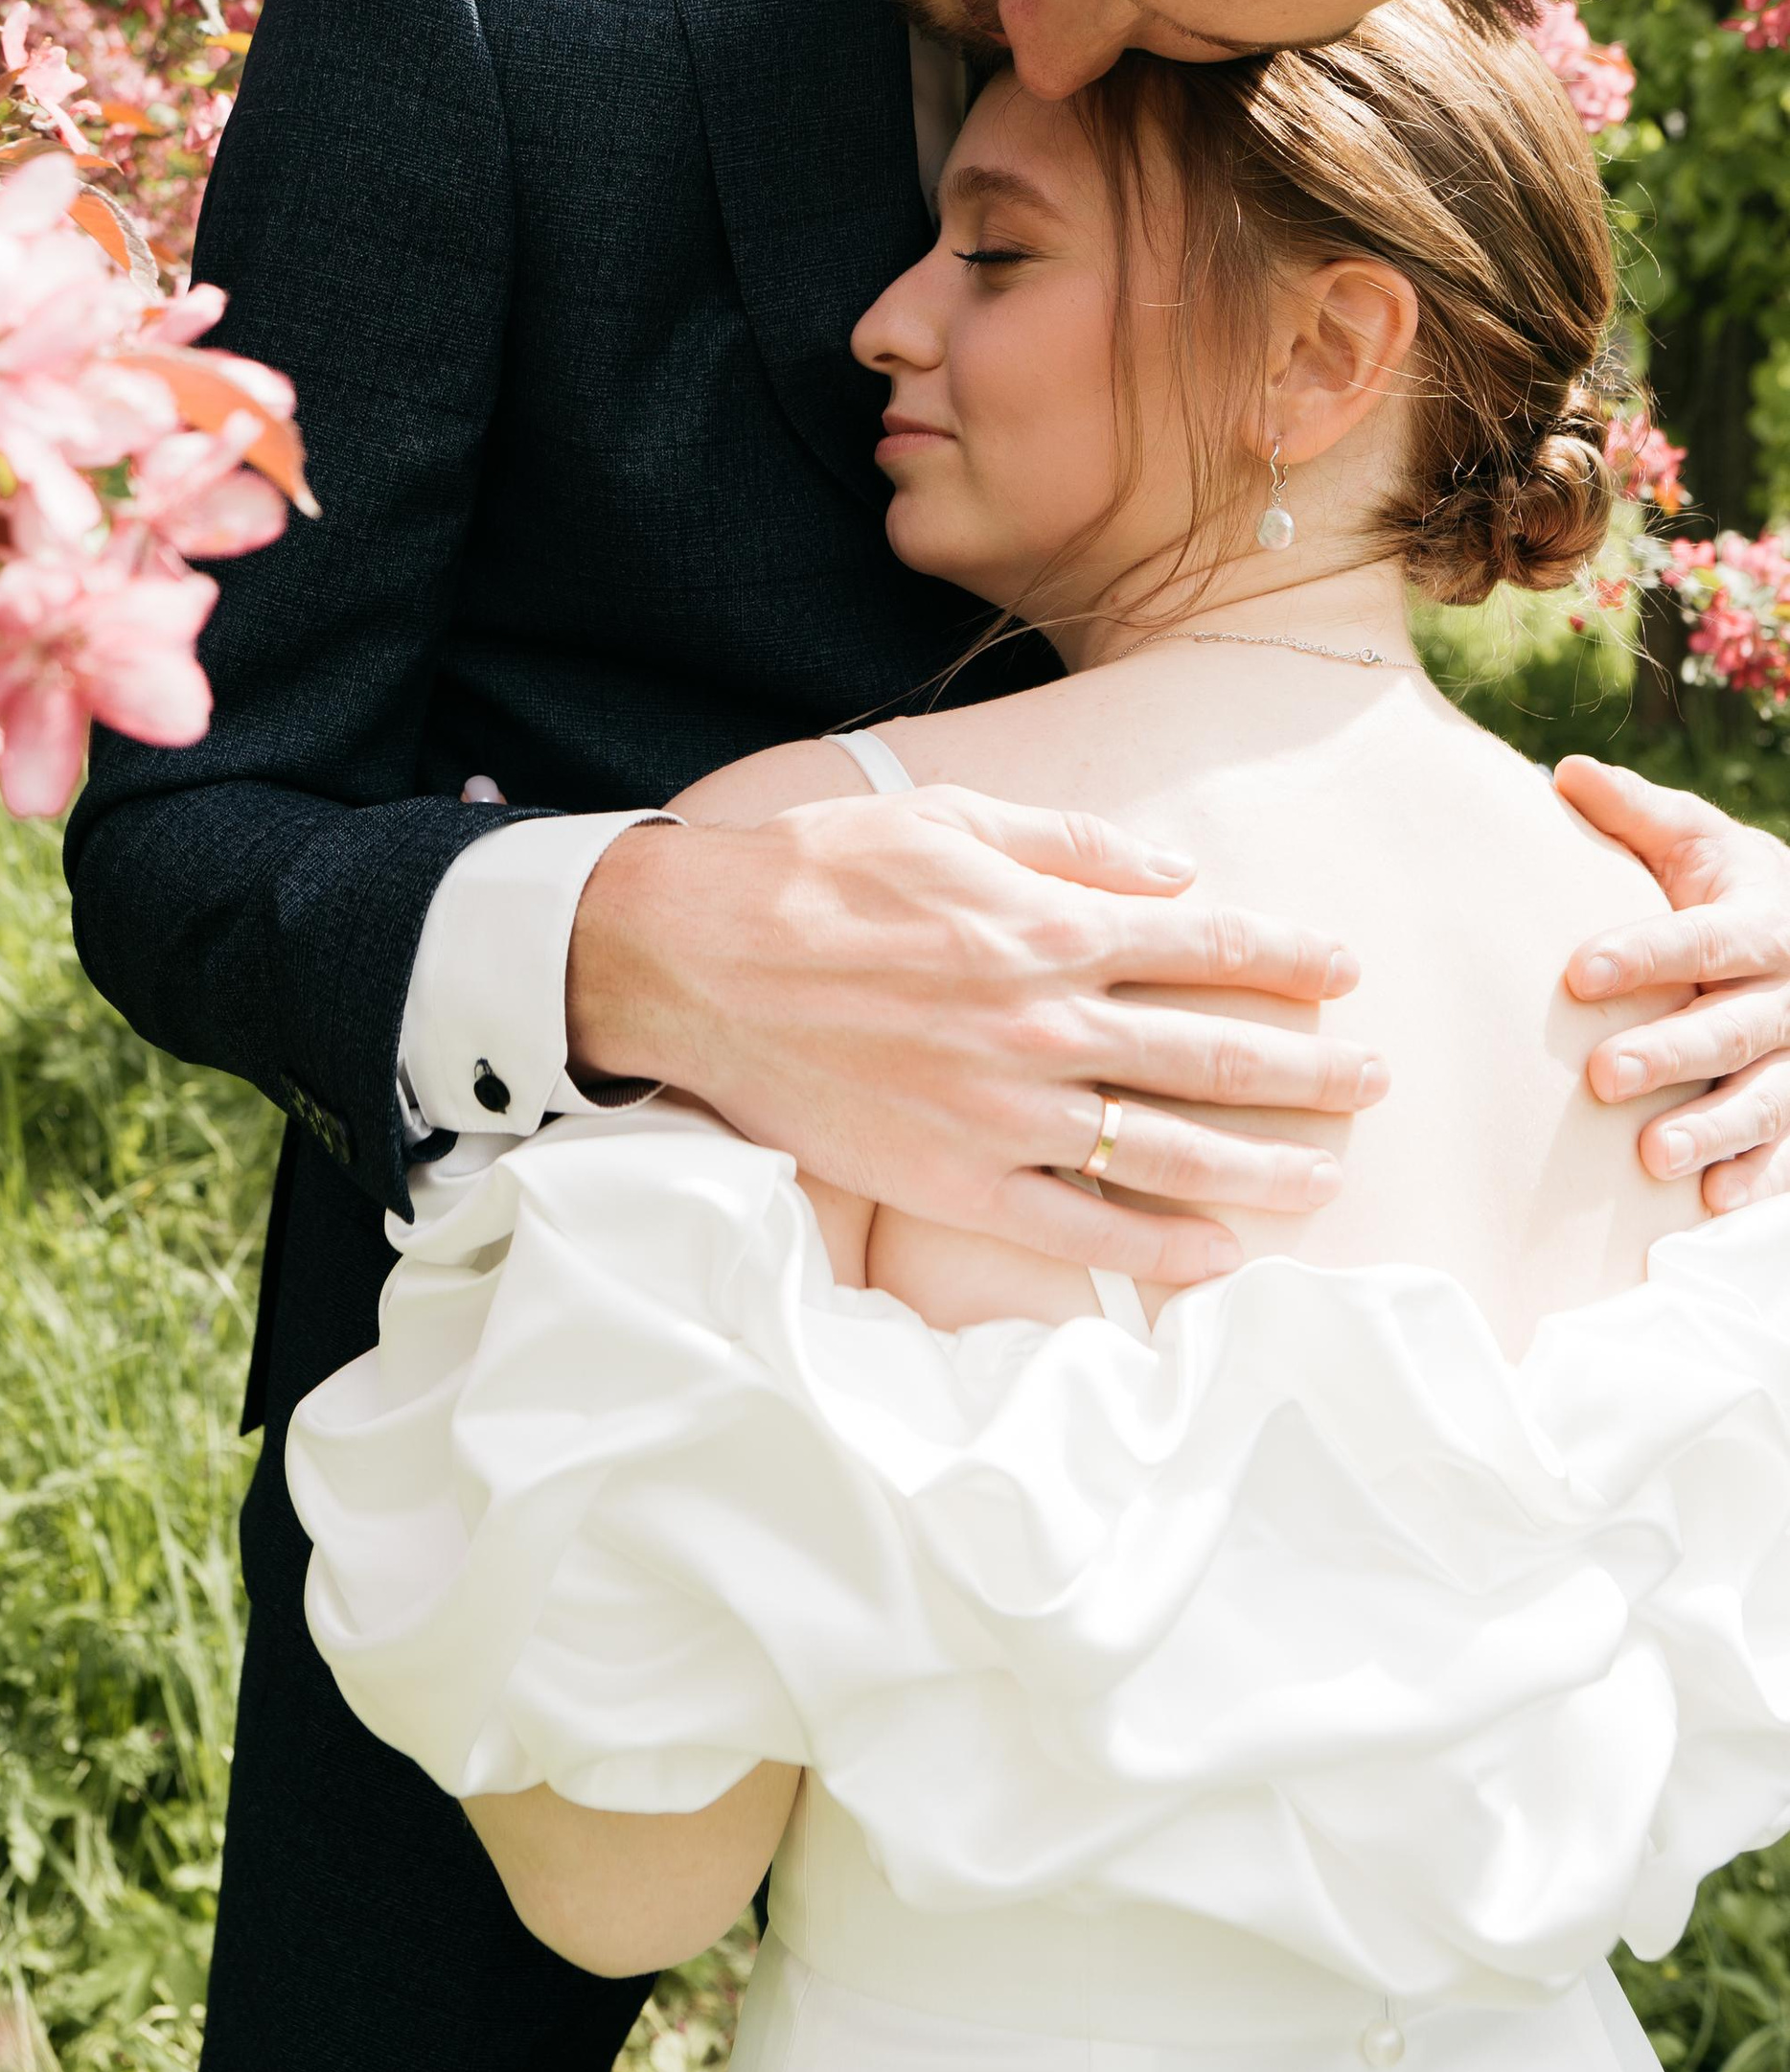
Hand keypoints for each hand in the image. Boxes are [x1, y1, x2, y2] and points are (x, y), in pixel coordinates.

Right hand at [565, 789, 1378, 1288]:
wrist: (696, 960)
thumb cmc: (819, 874)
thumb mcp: (950, 818)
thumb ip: (1073, 844)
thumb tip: (1175, 873)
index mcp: (1048, 928)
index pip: (1209, 947)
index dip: (1291, 959)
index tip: (1345, 970)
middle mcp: (1045, 1026)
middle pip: (1215, 1058)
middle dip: (1313, 1071)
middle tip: (1375, 1079)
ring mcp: (1005, 1116)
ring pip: (1171, 1154)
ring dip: (1266, 1167)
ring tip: (1327, 1173)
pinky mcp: (955, 1184)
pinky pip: (1083, 1231)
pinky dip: (1161, 1248)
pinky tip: (1220, 1253)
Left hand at [1559, 754, 1789, 1209]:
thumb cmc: (1726, 883)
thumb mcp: (1694, 838)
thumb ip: (1635, 812)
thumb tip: (1566, 773)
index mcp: (1761, 922)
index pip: (1701, 941)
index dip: (1643, 955)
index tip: (1576, 972)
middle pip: (1731, 1028)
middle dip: (1669, 1053)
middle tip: (1600, 1076)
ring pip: (1765, 1098)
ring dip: (1711, 1129)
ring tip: (1651, 1156)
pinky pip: (1787, 1149)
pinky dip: (1754, 1177)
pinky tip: (1713, 1202)